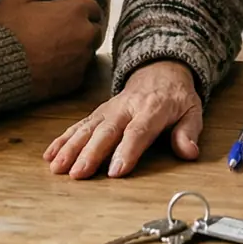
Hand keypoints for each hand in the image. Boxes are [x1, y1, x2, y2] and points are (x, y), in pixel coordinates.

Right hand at [0, 0, 101, 100]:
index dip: (82, 10)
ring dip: (78, 51)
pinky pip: (78, 72)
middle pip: (95, 31)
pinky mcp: (75, 80)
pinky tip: (53, 69)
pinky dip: (70, 70)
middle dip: (84, 31)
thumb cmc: (8, 30)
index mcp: (74, 10)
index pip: (92, 7)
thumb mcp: (13, 3)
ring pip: (88, 53)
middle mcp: (84, 34)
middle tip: (65, 34)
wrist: (1, 68)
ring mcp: (82, 59)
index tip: (72, 14)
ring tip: (57, 53)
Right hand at [43, 60, 202, 178]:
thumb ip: (189, 132)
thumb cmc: (176, 97)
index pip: (138, 131)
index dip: (126, 151)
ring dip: (70, 148)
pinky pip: (79, 125)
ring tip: (57, 167)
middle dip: (90, 153)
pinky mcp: (98, 113)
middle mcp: (126, 108)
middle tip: (78, 173)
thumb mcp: (192, 110)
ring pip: (88, 128)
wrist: (160, 70)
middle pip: (107, 131)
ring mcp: (109, 110)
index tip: (115, 171)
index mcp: (152, 109)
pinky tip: (50, 155)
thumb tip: (189, 152)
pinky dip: (63, 139)